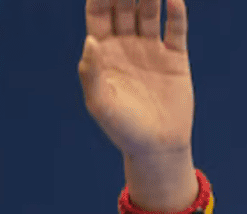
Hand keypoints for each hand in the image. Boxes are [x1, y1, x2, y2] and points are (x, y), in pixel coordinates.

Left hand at [78, 0, 193, 158]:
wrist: (156, 146)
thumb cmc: (121, 128)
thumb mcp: (100, 103)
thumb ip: (91, 72)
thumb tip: (90, 40)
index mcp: (102, 55)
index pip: (98, 18)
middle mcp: (125, 47)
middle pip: (123, 9)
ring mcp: (150, 49)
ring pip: (149, 12)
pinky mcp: (175, 56)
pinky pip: (176, 28)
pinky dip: (176, 12)